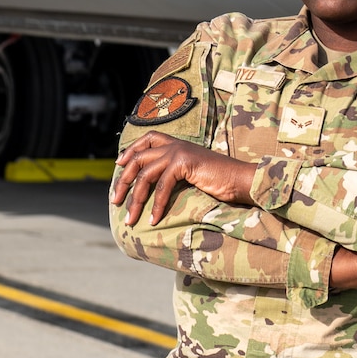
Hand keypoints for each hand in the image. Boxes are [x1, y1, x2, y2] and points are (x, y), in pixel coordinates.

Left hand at [110, 132, 257, 226]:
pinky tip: (153, 219)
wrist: (241, 180)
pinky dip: (156, 205)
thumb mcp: (193, 174)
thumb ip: (176, 173)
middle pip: (138, 158)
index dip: (130, 150)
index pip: (148, 138)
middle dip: (123, 180)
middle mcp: (176, 145)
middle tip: (116, 200)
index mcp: (178, 144)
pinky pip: (162, 186)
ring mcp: (179, 152)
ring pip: (145, 174)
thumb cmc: (221, 181)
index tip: (118, 164)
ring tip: (130, 218)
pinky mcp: (184, 163)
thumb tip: (157, 186)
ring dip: (135, 199)